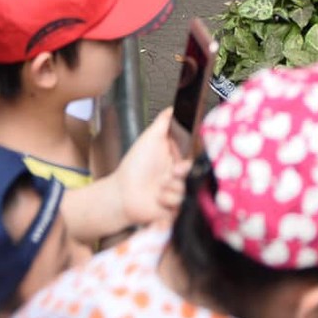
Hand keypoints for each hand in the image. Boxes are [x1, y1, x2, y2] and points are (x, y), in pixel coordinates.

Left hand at [112, 108, 187, 226]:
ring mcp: (176, 195)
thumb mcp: (150, 138)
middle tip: (166, 177)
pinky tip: (157, 200)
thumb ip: (164, 121)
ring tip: (157, 190)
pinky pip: (181, 207)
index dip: (187, 165)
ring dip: (170, 191)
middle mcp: (179, 179)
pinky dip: (167, 203)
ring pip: (187, 193)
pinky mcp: (174, 211)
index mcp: (176, 161)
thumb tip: (174, 106)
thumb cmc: (134, 167)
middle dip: (179, 178)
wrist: (122, 194)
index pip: (194, 162)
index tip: (178, 165)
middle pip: (193, 179)